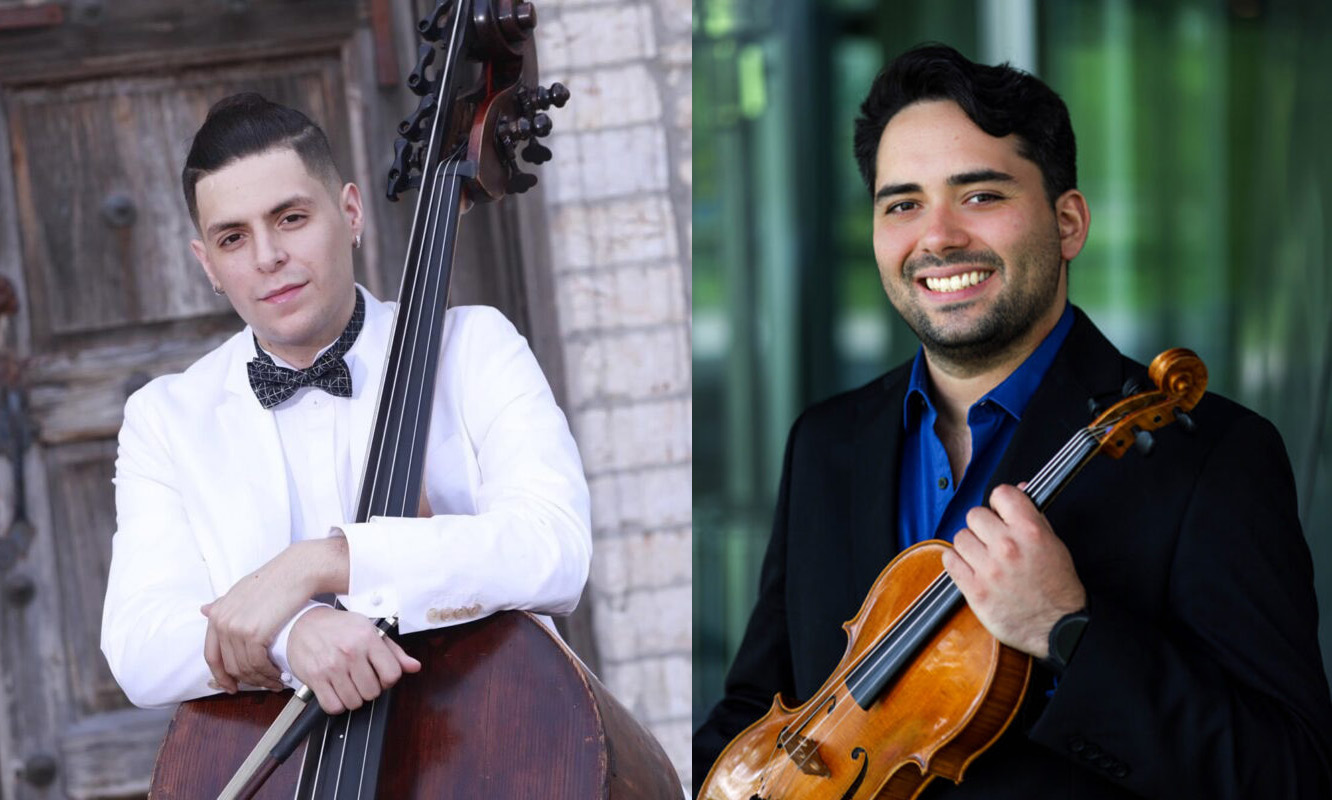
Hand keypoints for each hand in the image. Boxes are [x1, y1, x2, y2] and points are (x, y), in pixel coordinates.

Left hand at [202, 543, 322, 692]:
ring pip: (244, 668)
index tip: (231, 685)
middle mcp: (222, 622)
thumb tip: (204, 610)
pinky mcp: (254, 634)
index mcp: (217, 614)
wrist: (296, 571)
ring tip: (274, 681)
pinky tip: (278, 674)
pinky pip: (258, 664)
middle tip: (261, 685)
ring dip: (260, 680)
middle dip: (245, 680)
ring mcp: (236, 629)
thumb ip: (223, 605)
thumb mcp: (241, 591)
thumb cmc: (275, 580)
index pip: (211, 655)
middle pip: (229, 665)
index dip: (221, 675)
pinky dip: (268, 674)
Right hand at [287, 606, 421, 713]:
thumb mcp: (369, 630)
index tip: (380, 675)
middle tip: (361, 678)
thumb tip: (414, 667)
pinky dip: (337, 704)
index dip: (388, 679)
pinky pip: (333, 707)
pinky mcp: (315, 678)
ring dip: (353, 698)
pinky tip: (336, 691)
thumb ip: (393, 651)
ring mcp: (332, 666)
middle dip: (370, 689)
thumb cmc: (339, 627)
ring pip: (354, 702)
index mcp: (368, 638)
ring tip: (348, 684)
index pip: (392, 674)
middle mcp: (351, 652)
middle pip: (373, 692)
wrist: (304, 623)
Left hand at [942, 483, 1085, 657]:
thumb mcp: (1054, 544)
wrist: (1058, 628)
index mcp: (1030, 532)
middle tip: (991, 541)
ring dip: (969, 546)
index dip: (999, 503)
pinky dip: (956, 562)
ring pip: (960, 537)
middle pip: (975, 515)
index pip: (1002, 493)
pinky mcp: (975, 590)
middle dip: (983, 526)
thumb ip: (1032, 516)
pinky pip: (949, 560)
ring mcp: (989, 569)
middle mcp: (1008, 547)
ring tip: (983, 558)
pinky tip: (970, 568)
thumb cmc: (1057, 587)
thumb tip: (1020, 488)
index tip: (1000, 513)